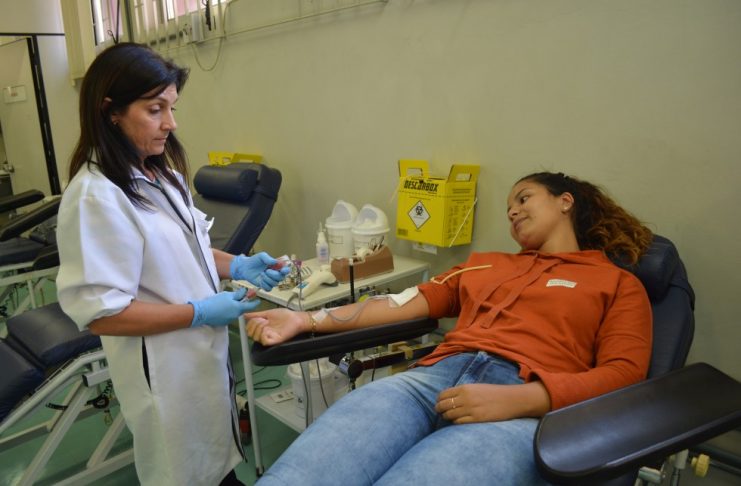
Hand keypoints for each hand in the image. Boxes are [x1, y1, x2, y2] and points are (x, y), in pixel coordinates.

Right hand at [189, 288, 259, 326]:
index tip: (258, 300)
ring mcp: (230, 320)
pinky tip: (221, 308)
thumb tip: (245, 292)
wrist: (203, 312)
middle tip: (238, 296)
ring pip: (235, 312)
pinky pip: (229, 315)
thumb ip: (238, 294)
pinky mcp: (224, 322)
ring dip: (234, 307)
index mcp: (238, 308)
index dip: (255, 302)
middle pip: (242, 309)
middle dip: (242, 303)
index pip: (251, 306)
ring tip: (226, 301)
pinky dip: (228, 311)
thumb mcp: (228, 295)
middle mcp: (236, 316)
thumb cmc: (216, 302)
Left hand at [230, 252, 289, 290]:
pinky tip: (260, 280)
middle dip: (274, 275)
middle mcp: (276, 274)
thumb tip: (275, 262)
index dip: (286, 271)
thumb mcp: (261, 256)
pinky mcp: (265, 286)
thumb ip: (268, 258)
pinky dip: (264, 285)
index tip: (283, 270)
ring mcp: (271, 281)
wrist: (245, 267)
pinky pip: (269, 289)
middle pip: (281, 278)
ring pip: (274, 284)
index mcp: (277, 267)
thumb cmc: (254, 260)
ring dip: (267, 279)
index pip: (286, 270)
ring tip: (261, 274)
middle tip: (266, 271)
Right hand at [245, 308, 307, 344]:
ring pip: (256, 337)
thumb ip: (256, 314)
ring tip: (267, 323)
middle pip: (251, 334)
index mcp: (261, 328)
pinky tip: (268, 328)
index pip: (249, 330)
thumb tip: (245, 315)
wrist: (296, 318)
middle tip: (263, 320)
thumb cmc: (284, 315)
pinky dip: (264, 334)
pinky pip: (264, 341)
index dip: (250, 323)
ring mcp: (269, 338)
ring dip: (259, 327)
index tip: (257, 317)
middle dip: (254, 325)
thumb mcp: (268, 313)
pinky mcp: (275, 341)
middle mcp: (264, 334)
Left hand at [435, 382, 550, 423]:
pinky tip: (457, 422)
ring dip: (447, 417)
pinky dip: (455, 423)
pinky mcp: (476, 419)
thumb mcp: (477, 387)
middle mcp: (465, 398)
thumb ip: (463, 392)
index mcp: (465, 388)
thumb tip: (450, 398)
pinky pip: (459, 422)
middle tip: (440, 412)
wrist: (511, 400)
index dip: (439, 400)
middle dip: (439, 409)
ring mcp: (470, 409)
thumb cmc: (494, 393)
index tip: (439, 403)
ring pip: (449, 415)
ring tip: (448, 417)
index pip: (443, 394)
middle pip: (444, 405)